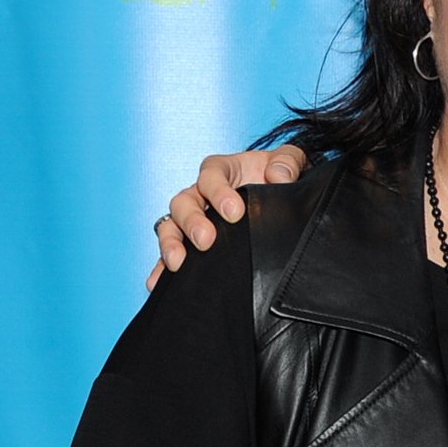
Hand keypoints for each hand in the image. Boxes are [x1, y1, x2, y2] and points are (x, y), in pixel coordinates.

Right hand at [146, 143, 305, 288]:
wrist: (281, 201)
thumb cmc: (279, 177)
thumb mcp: (289, 163)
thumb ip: (287, 162)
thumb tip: (278, 177)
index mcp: (221, 172)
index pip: (210, 175)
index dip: (218, 192)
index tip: (235, 211)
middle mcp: (201, 194)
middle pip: (184, 202)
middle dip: (192, 221)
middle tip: (206, 240)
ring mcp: (194, 220)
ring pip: (171, 226)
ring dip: (171, 244)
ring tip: (178, 263)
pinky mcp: (193, 245)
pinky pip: (172, 254)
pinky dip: (163, 268)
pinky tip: (158, 283)